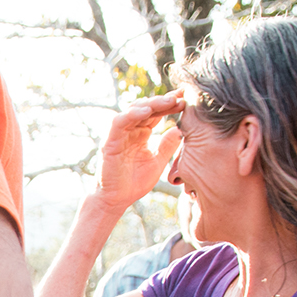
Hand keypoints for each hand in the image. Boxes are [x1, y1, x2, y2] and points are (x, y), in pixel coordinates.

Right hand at [95, 92, 183, 212]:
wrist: (116, 200)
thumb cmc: (134, 182)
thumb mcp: (158, 161)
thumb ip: (168, 145)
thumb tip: (180, 129)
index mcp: (141, 133)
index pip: (156, 113)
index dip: (170, 105)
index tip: (185, 99)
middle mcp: (130, 130)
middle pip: (147, 108)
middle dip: (163, 100)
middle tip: (179, 96)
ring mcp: (119, 134)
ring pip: (134, 110)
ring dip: (151, 103)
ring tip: (167, 100)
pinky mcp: (110, 142)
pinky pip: (119, 122)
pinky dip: (132, 115)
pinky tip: (147, 112)